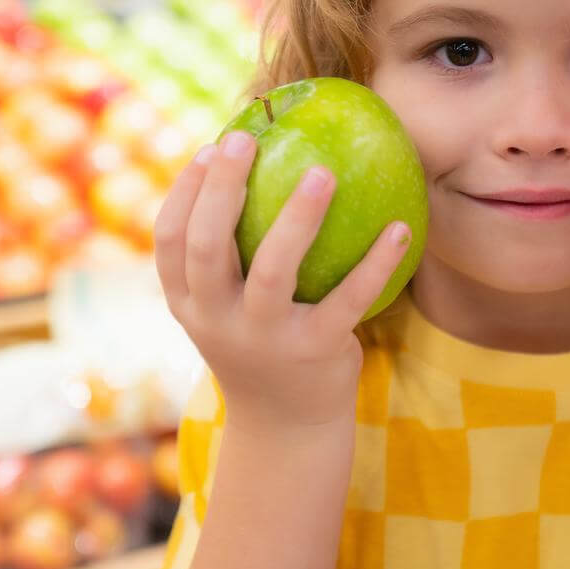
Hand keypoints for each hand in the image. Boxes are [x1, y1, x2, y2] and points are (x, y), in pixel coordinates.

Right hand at [154, 131, 413, 429]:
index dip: (184, 193)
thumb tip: (248, 169)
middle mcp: (217, 321)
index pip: (170, 241)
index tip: (207, 148)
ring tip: (323, 172)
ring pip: (271, 271)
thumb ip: (225, 260)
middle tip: (245, 138)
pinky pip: (347, 299)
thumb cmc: (261, 346)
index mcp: (190, 305)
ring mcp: (264, 339)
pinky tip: (400, 227)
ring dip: (297, 217)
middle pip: (206, 246)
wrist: (288, 430)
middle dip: (220, 188)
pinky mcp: (314, 351)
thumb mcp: (227, 310)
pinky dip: (376, 262)